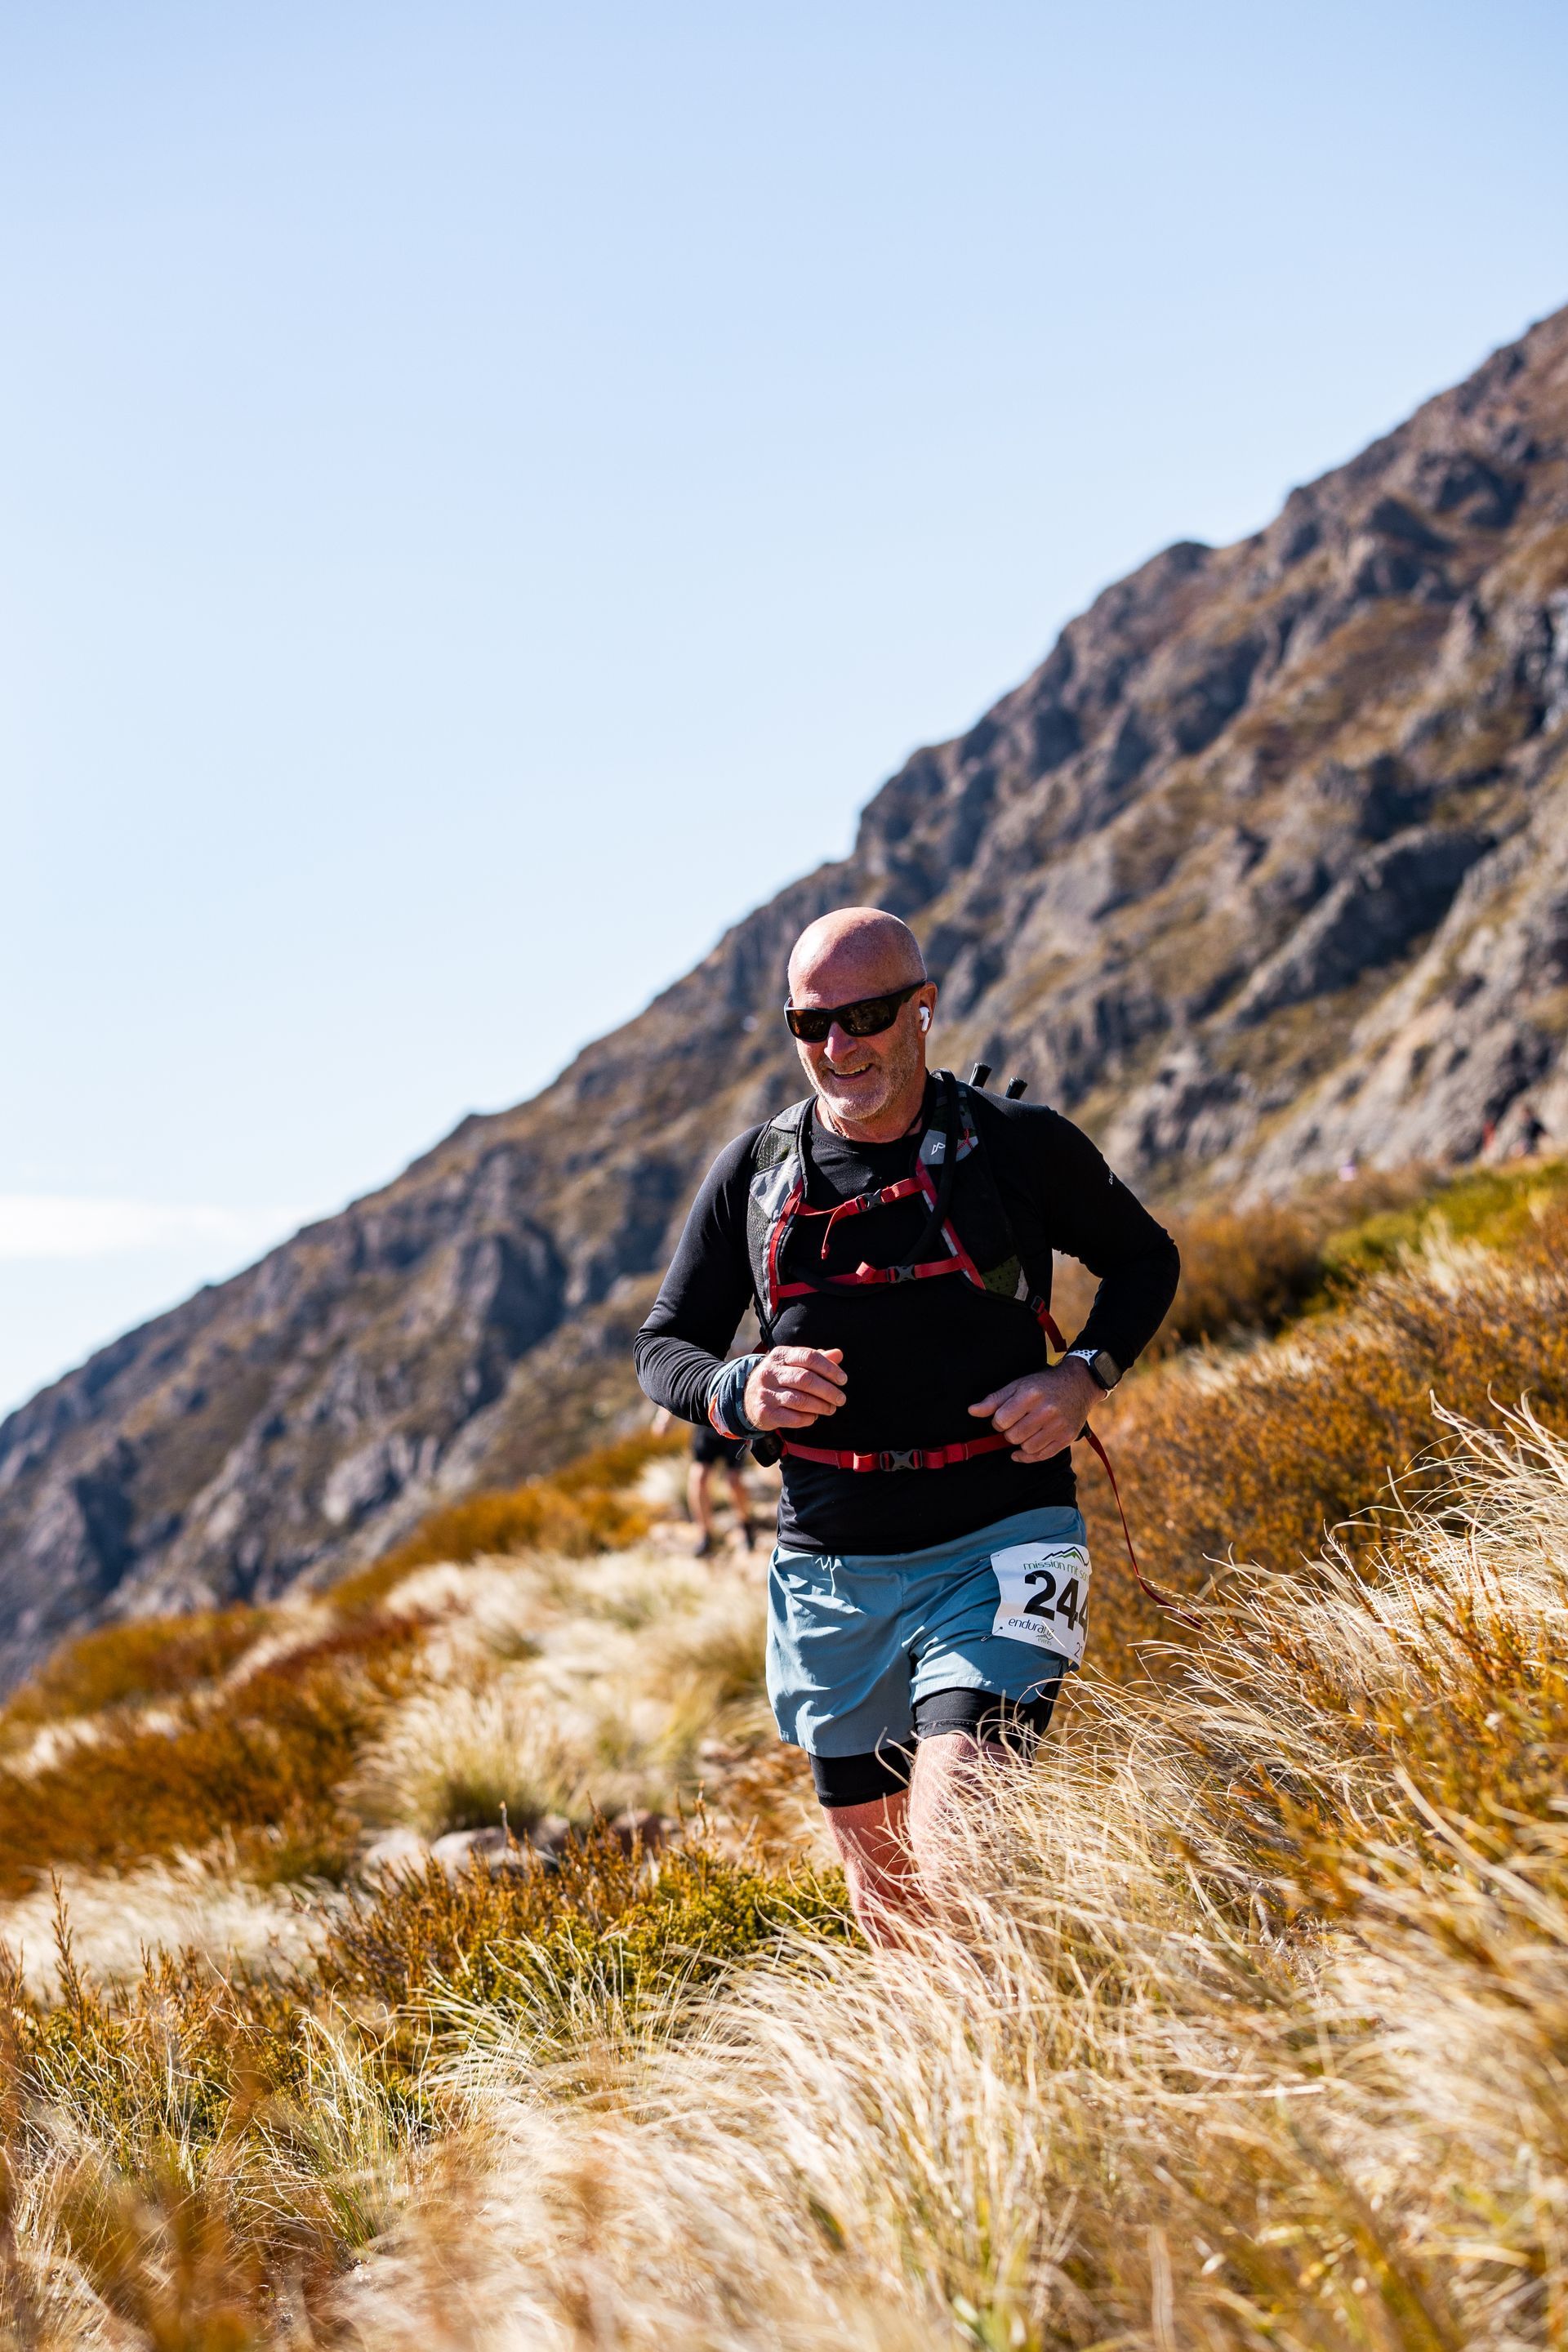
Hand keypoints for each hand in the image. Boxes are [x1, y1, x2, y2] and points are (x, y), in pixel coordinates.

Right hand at [744, 1346, 846, 1431]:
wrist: (747, 1397)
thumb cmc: (779, 1378)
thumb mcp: (793, 1364)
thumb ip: (816, 1359)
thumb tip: (839, 1354)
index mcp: (780, 1356)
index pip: (809, 1357)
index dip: (829, 1369)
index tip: (843, 1380)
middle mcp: (770, 1373)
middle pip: (806, 1379)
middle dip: (828, 1390)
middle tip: (841, 1399)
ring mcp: (766, 1393)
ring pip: (800, 1400)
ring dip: (821, 1406)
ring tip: (831, 1409)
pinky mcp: (765, 1413)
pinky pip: (792, 1418)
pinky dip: (808, 1418)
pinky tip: (814, 1417)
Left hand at [969, 1359, 1099, 1462]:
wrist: (1078, 1384)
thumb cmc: (1043, 1385)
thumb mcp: (1018, 1385)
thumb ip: (994, 1400)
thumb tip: (972, 1411)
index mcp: (1031, 1394)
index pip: (1001, 1420)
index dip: (998, 1422)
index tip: (1004, 1418)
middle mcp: (1046, 1410)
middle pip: (1013, 1436)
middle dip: (1009, 1433)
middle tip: (1016, 1424)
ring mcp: (1058, 1425)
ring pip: (1027, 1447)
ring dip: (1021, 1443)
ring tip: (1025, 1431)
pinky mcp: (1067, 1437)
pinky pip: (1042, 1456)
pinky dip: (1028, 1456)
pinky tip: (1022, 1451)